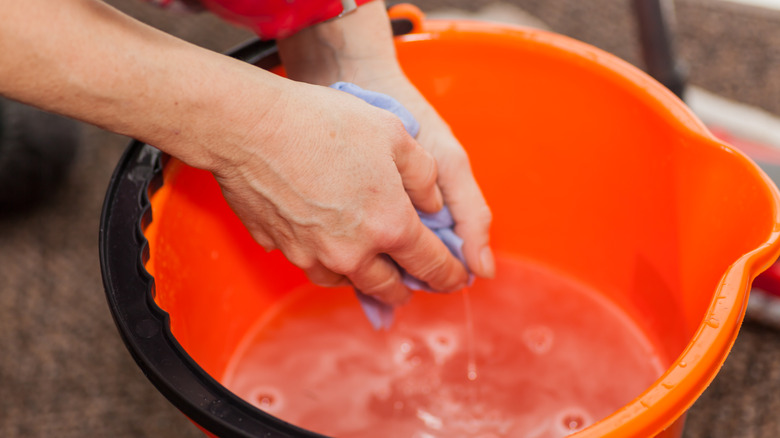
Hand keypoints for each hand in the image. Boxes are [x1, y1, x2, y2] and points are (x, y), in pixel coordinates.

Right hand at [277, 1, 494, 278]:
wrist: (251, 127)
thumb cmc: (325, 123)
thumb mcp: (396, 135)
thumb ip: (425, 177)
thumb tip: (433, 206)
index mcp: (390, 225)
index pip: (432, 266)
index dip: (451, 275)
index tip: (458, 278)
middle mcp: (354, 252)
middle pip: (390, 288)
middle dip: (408, 287)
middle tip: (413, 279)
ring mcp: (313, 255)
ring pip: (349, 282)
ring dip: (366, 277)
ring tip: (372, 264)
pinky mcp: (283, 249)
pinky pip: (314, 267)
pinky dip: (330, 264)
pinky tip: (331, 245)